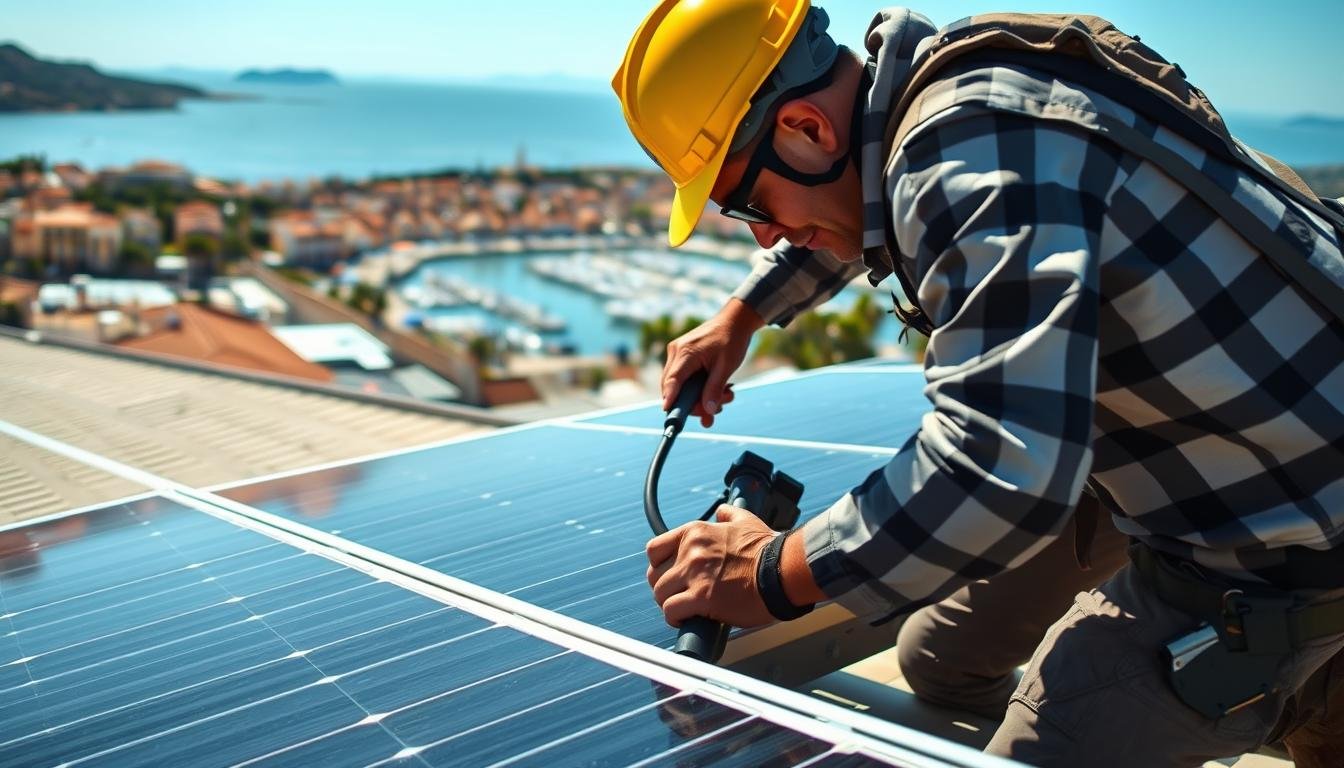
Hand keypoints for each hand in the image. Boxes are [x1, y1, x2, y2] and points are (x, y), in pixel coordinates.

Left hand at [645, 506, 775, 628]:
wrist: (783, 570)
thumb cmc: (768, 549)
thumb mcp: (746, 521)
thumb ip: (729, 515)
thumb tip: (722, 511)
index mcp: (696, 533)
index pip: (655, 549)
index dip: (659, 566)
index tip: (670, 574)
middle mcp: (690, 551)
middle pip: (655, 575)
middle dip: (665, 587)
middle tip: (680, 594)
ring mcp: (694, 574)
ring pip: (660, 594)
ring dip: (670, 604)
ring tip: (684, 609)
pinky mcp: (701, 598)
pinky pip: (671, 611)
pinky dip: (675, 618)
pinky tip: (687, 619)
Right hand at [662, 299, 763, 427]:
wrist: (735, 321)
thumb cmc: (731, 339)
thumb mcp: (726, 367)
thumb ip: (715, 389)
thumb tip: (708, 410)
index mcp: (686, 352)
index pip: (672, 380)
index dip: (670, 398)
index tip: (667, 411)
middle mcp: (676, 352)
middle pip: (674, 387)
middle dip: (694, 403)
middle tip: (714, 412)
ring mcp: (678, 354)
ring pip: (680, 385)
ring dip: (699, 398)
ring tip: (724, 398)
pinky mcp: (683, 357)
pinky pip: (685, 379)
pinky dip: (698, 389)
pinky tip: (717, 392)